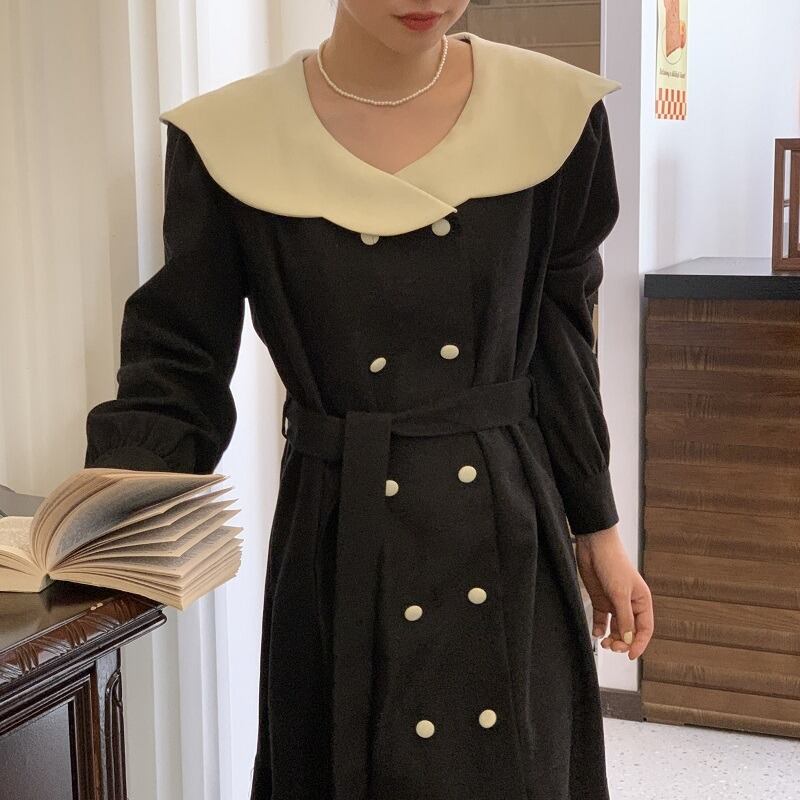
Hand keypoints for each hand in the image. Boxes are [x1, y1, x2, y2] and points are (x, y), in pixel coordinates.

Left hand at [573, 526, 652, 659]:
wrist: (594, 546)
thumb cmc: (613, 562)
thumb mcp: (620, 593)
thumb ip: (625, 618)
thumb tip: (629, 640)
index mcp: (641, 600)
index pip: (644, 628)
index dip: (639, 643)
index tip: (630, 655)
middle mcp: (629, 603)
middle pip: (629, 630)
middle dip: (623, 641)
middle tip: (612, 647)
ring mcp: (614, 602)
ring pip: (616, 627)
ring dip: (611, 637)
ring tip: (604, 642)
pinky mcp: (600, 599)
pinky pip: (601, 619)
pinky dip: (599, 628)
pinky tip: (596, 633)